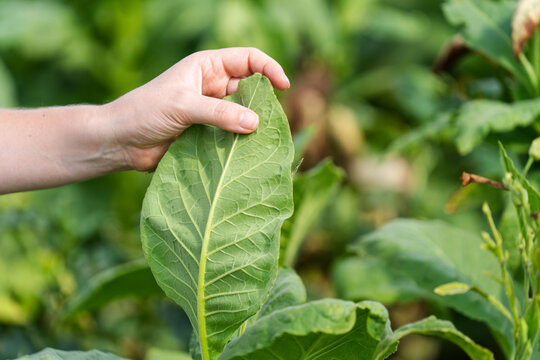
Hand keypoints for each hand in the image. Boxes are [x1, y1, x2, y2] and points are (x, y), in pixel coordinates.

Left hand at [102, 47, 289, 170]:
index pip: (248, 59)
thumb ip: (218, 113)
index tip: (283, 86)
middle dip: (263, 101)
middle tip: (272, 120)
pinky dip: (242, 142)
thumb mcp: (183, 106)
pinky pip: (232, 135)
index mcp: (207, 66)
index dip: (269, 68)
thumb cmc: (145, 111)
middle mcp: (212, 86)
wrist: (121, 141)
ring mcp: (211, 111)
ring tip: (263, 138)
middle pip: (250, 88)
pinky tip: (248, 152)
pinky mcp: (208, 134)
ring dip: (252, 124)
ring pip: (243, 114)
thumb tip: (254, 123)